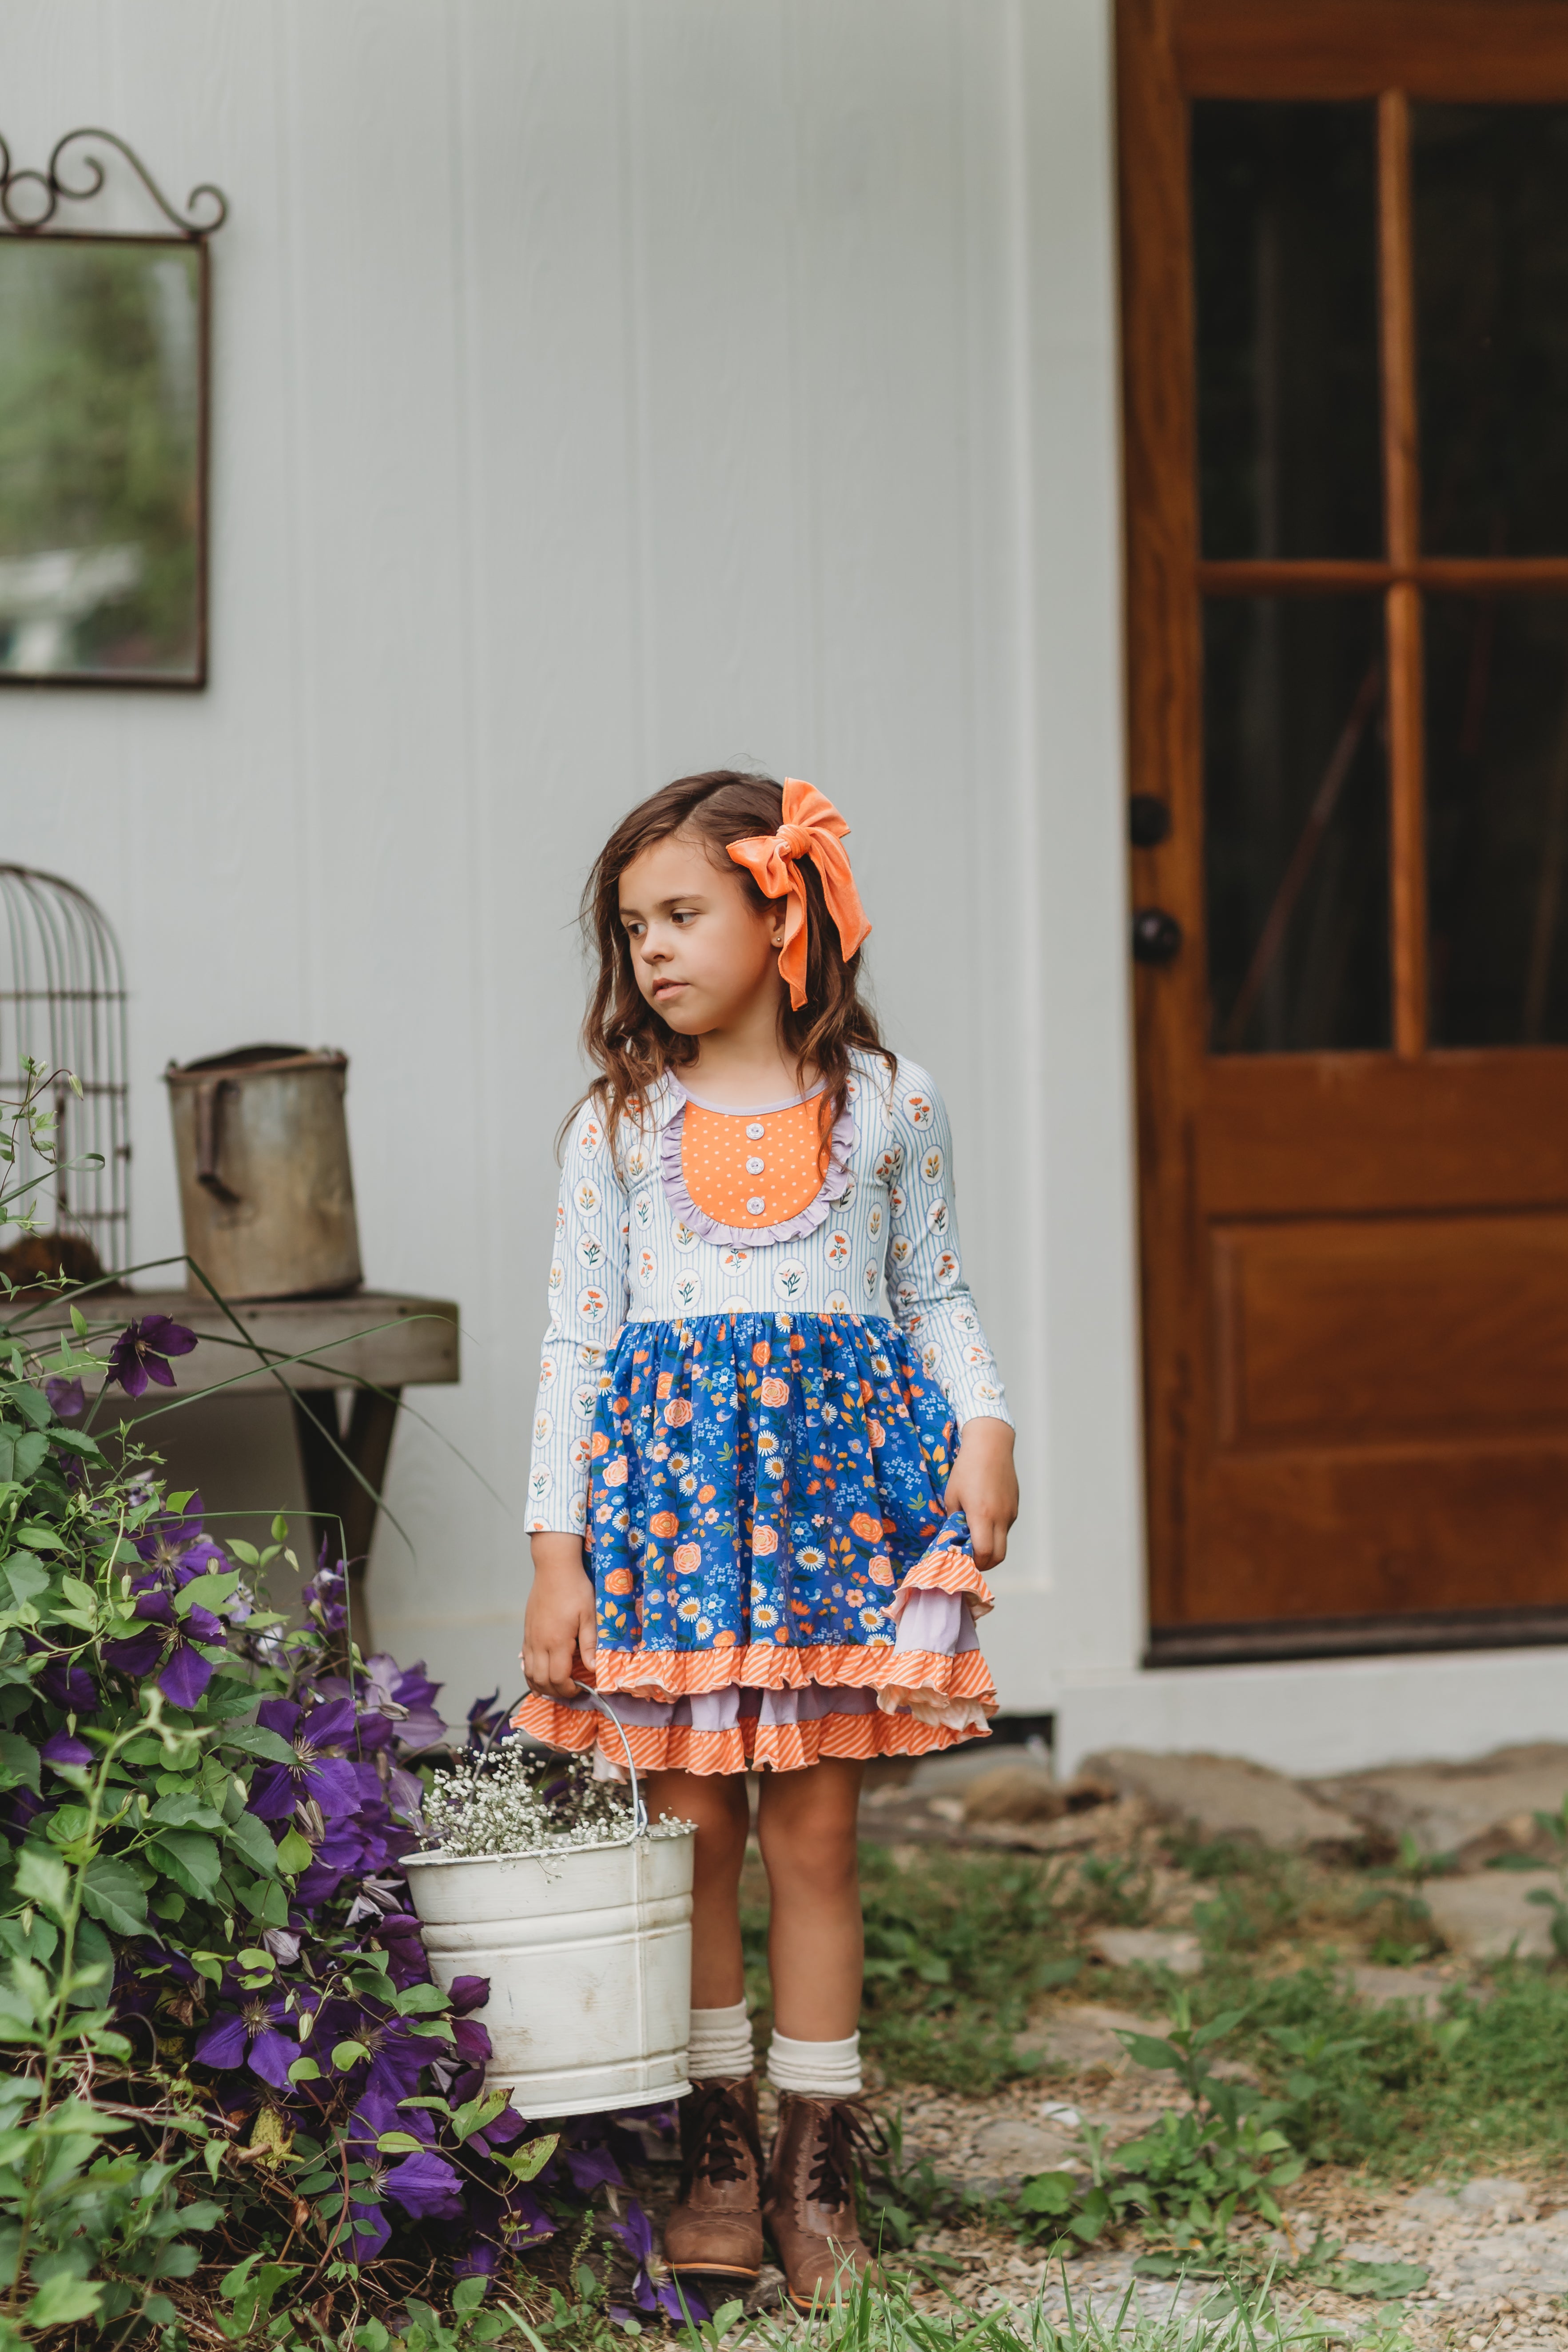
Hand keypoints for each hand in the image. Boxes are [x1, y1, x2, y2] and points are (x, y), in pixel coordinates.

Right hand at [523, 1534, 597, 1698]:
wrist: (554, 1568)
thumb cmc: (575, 1589)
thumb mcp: (589, 1615)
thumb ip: (589, 1644)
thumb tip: (592, 1669)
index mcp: (557, 1641)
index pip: (558, 1678)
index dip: (568, 1689)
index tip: (579, 1689)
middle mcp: (539, 1643)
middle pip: (541, 1680)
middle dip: (555, 1691)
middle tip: (570, 1690)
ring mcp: (530, 1638)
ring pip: (529, 1673)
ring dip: (540, 1686)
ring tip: (554, 1689)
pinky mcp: (527, 1632)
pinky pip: (524, 1661)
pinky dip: (530, 1674)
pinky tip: (537, 1678)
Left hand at [943, 1418, 1017, 1570]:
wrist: (990, 1445)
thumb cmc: (967, 1469)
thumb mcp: (952, 1496)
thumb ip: (954, 1520)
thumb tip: (955, 1537)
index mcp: (982, 1515)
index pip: (985, 1553)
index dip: (975, 1563)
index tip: (964, 1560)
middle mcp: (1001, 1517)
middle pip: (999, 1556)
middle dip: (985, 1562)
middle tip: (971, 1557)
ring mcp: (1010, 1512)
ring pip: (1003, 1541)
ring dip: (990, 1544)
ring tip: (974, 1532)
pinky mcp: (1015, 1506)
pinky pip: (1005, 1526)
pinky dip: (995, 1530)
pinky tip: (984, 1515)